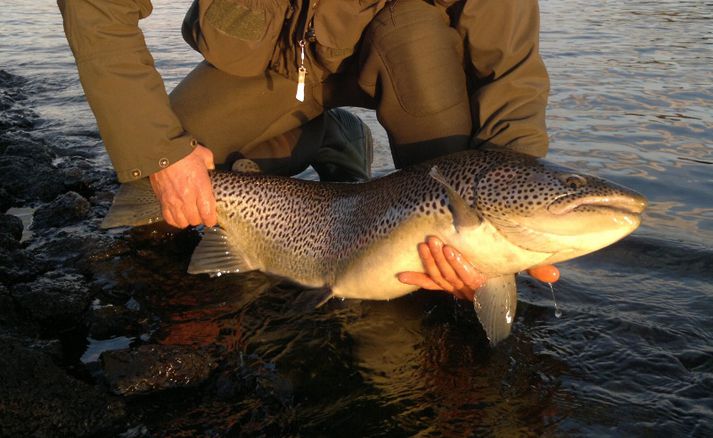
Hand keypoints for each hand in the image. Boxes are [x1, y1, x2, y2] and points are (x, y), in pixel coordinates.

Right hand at [149, 145, 216, 228]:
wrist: (160, 150)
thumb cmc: (182, 151)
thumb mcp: (204, 155)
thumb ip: (210, 164)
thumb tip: (211, 168)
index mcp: (200, 187)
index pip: (208, 214)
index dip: (211, 219)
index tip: (212, 218)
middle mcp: (187, 197)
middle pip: (195, 220)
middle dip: (200, 219)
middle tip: (201, 214)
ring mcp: (173, 200)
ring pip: (182, 222)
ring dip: (187, 220)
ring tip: (190, 214)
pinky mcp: (162, 200)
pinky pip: (169, 218)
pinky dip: (174, 219)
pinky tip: (178, 214)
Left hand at [397, 236, 559, 300]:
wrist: (492, 267)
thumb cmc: (505, 259)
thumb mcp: (519, 263)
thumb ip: (535, 267)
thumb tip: (555, 276)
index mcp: (484, 284)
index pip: (470, 279)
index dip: (460, 266)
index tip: (452, 250)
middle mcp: (467, 288)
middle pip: (451, 278)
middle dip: (440, 260)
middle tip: (433, 240)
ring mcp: (453, 286)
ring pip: (438, 279)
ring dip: (429, 263)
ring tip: (424, 245)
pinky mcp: (442, 282)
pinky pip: (428, 284)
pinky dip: (416, 280)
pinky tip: (401, 276)